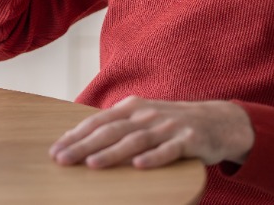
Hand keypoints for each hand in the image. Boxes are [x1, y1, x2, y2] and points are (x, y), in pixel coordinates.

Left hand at [48, 96, 254, 169]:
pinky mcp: (189, 140)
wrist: (218, 121)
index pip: (98, 122)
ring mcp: (168, 126)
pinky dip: (153, 158)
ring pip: (135, 140)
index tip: (55, 150)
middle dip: (84, 145)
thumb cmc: (172, 123)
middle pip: (111, 131)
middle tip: (62, 159)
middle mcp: (148, 114)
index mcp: (133, 108)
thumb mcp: (143, 118)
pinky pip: (169, 151)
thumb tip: (81, 139)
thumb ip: (117, 126)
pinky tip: (139, 166)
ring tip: (92, 164)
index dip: (76, 135)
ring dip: (112, 152)